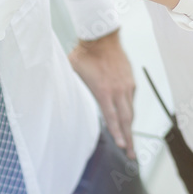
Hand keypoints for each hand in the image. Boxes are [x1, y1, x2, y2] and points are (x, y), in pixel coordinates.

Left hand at [69, 30, 136, 158]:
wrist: (102, 37)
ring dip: (130, 128)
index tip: (121, 147)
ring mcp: (127, 86)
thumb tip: (61, 99)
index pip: (113, 118)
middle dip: (129, 140)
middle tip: (131, 155)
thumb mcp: (72, 72)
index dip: (117, 134)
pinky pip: (131, 101)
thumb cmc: (84, 55)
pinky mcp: (130, 81)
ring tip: (130, 143)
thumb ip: (72, 88)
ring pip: (130, 112)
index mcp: (104, 91)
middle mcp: (118, 91)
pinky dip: (129, 112)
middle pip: (127, 120)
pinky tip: (127, 120)